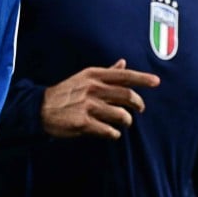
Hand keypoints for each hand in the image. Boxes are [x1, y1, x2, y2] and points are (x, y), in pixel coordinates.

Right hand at [40, 58, 159, 139]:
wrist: (41, 108)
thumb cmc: (66, 92)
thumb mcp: (84, 78)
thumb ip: (106, 72)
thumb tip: (123, 62)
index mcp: (94, 75)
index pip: (124, 75)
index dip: (142, 78)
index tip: (156, 81)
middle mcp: (93, 88)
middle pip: (127, 95)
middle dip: (138, 104)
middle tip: (140, 108)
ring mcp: (88, 106)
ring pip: (121, 115)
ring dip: (127, 121)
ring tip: (124, 122)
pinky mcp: (83, 123)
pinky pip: (109, 131)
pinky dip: (114, 134)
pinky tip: (111, 133)